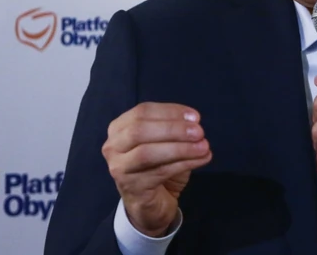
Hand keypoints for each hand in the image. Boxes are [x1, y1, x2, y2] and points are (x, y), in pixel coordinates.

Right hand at [101, 102, 211, 236]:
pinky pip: (160, 172)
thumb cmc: (156, 167)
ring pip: (147, 153)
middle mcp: (113, 146)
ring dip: (180, 147)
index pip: (142, 111)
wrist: (148, 205)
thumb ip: (173, 128)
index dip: (170, 111)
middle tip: (199, 132)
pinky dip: (184, 164)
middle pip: (140, 130)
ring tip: (204, 146)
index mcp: (119, 128)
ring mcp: (119, 168)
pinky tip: (201, 159)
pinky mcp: (132, 187)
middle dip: (173, 128)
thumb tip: (193, 121)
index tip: (195, 117)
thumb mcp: (162, 142)